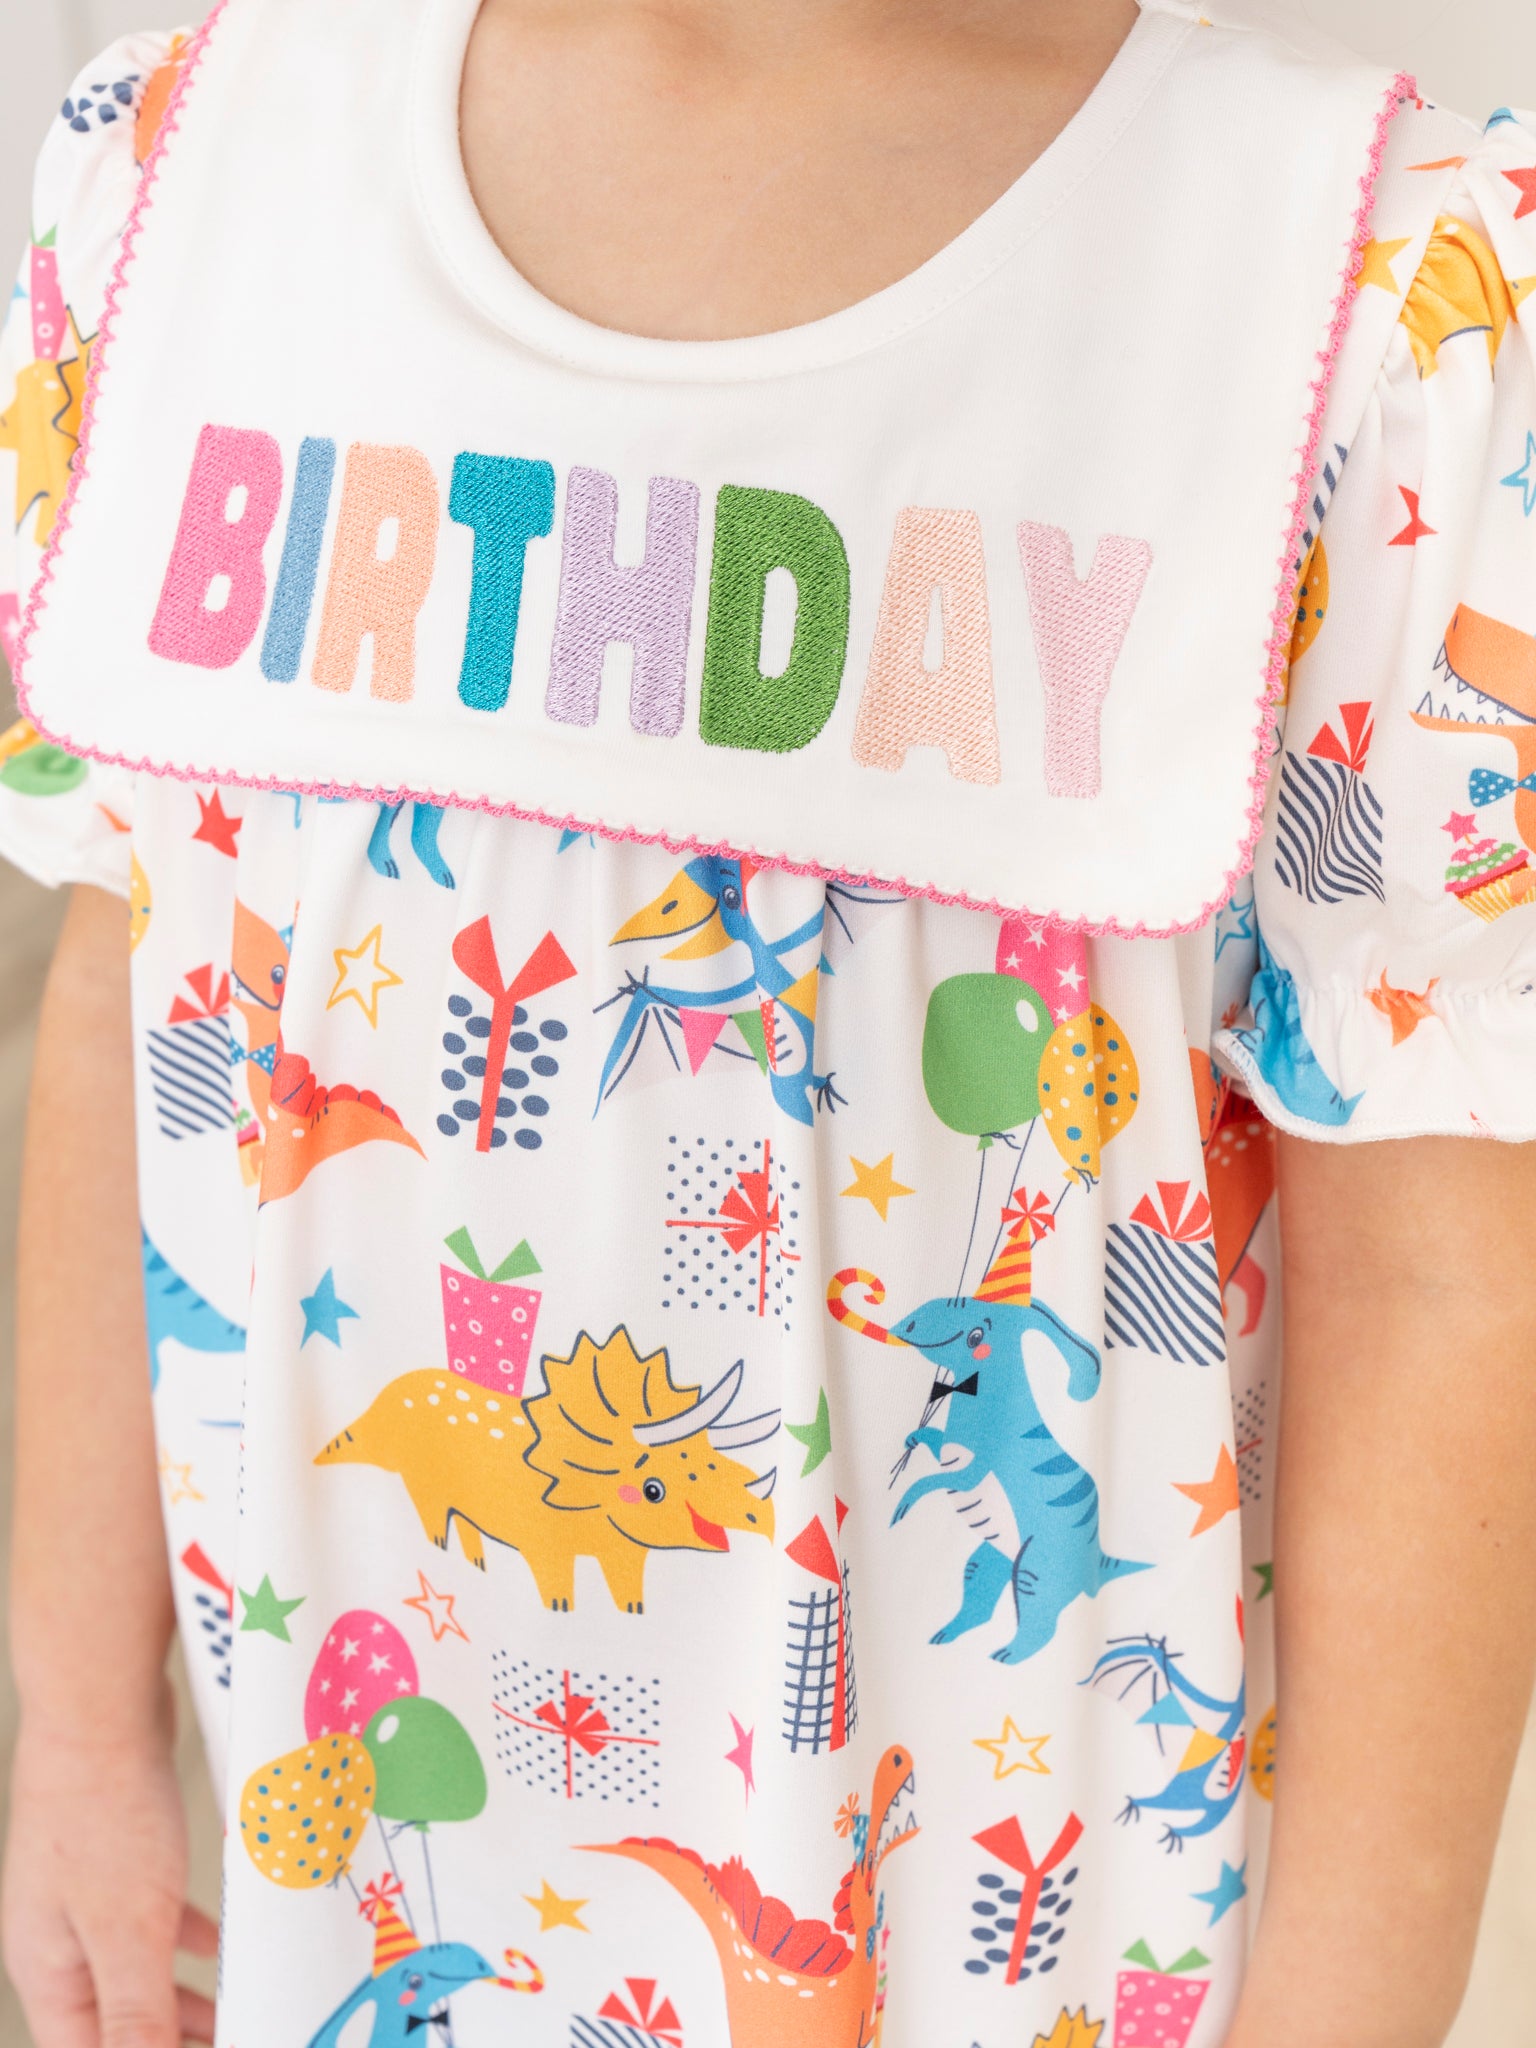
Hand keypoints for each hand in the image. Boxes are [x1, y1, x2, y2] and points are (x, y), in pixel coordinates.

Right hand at [2, 1696, 216, 2046]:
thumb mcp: (128, 1928)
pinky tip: (222, 1937)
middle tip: (222, 2042)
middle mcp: (56, 1937)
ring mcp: (84, 1890)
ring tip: (229, 2012)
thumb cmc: (105, 1812)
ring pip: (134, 1963)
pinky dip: (185, 1933)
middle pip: (108, 2017)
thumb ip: (135, 2010)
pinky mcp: (116, 1849)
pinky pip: (151, 1912)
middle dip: (163, 2040)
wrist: (100, 1704)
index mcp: (45, 1970)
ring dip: (180, 1992)